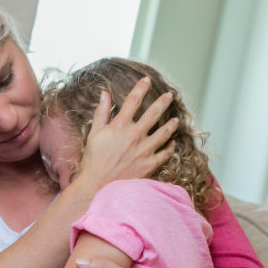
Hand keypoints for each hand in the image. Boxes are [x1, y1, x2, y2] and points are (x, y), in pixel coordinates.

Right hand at [78, 77, 178, 192]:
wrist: (97, 186)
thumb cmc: (93, 161)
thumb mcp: (94, 134)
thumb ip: (101, 112)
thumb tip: (104, 94)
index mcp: (120, 125)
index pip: (134, 100)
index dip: (141, 87)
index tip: (147, 81)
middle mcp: (135, 135)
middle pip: (154, 112)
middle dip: (163, 101)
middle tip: (169, 95)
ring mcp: (145, 149)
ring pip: (165, 131)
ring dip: (171, 124)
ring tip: (175, 119)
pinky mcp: (150, 164)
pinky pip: (165, 153)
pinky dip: (170, 147)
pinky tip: (171, 143)